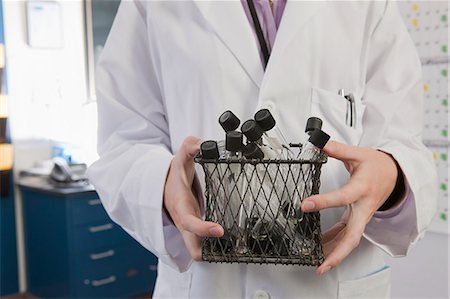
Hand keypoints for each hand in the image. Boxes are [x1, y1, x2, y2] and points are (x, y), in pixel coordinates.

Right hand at [163, 136, 223, 259]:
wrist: (163, 187)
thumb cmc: (174, 175)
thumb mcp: (179, 159)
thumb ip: (189, 147)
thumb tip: (201, 144)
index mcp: (181, 206)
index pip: (190, 223)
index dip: (204, 229)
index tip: (219, 230)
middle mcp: (184, 222)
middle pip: (192, 248)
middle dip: (206, 253)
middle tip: (229, 251)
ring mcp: (189, 230)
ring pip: (197, 251)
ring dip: (213, 253)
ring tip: (235, 250)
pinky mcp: (195, 232)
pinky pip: (203, 245)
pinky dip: (214, 247)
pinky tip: (231, 243)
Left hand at [301, 140, 398, 274]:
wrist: (395, 174)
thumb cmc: (378, 166)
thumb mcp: (359, 154)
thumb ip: (338, 150)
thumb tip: (320, 143)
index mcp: (362, 189)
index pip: (342, 198)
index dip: (323, 202)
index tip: (305, 205)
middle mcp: (363, 207)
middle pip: (353, 236)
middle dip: (338, 253)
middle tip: (323, 265)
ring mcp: (361, 216)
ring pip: (349, 240)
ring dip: (334, 253)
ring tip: (318, 264)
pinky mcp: (357, 218)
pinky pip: (346, 234)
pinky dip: (333, 243)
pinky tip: (320, 249)